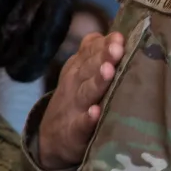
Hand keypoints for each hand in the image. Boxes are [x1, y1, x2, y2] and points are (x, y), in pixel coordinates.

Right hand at [36, 32, 123, 170]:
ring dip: (98, 82)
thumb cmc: (76, 98)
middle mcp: (76, 85)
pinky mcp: (74, 132)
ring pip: (87, 92)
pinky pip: (81, 125)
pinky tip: (95, 113)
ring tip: (109, 71)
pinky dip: (87, 119)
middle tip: (118, 48)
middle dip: (104, 57)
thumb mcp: (80, 73)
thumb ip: (95, 53)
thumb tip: (114, 33)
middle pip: (90, 68)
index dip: (104, 44)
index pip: (90, 52)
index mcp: (79, 68)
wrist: (51, 138)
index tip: (119, 36)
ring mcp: (75, 108)